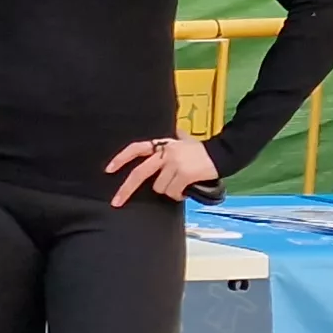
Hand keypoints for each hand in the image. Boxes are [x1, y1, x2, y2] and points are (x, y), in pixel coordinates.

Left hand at [104, 133, 219, 206]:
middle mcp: (166, 152)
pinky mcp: (184, 174)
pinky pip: (173, 192)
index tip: (108, 170)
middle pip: (140, 172)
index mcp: (163, 144)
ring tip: (180, 185)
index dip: (121, 158)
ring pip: (160, 188)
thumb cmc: (202, 150)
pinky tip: (186, 189)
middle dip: (126, 189)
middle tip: (116, 202)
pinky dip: (179, 195)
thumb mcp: (184, 141)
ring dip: (169, 191)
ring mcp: (175, 163)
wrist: (224, 154)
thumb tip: (174, 131)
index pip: (136, 148)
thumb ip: (174, 139)